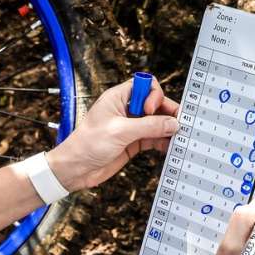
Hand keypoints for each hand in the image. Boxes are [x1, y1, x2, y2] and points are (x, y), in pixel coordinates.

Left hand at [45, 77, 180, 192]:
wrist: (75, 169)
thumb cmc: (88, 144)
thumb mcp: (121, 132)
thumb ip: (149, 126)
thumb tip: (172, 123)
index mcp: (118, 98)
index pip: (146, 85)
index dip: (154, 96)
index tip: (151, 111)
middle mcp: (126, 110)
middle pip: (155, 105)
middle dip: (167, 113)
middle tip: (179, 125)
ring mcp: (131, 127)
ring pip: (157, 123)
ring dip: (167, 129)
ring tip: (178, 138)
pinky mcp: (133, 143)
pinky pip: (153, 138)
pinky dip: (163, 142)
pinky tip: (169, 148)